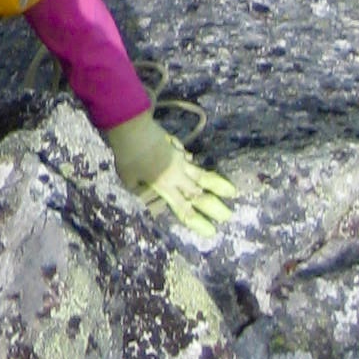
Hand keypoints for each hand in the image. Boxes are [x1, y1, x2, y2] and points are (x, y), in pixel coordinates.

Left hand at [104, 114, 237, 241]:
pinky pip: (188, 158)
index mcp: (165, 186)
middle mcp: (177, 174)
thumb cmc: (128, 156)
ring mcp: (179, 159)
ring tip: (231, 191)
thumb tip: (148, 198)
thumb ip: (141, 191)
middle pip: (198, 191)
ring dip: (215, 184)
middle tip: (228, 216)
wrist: (132, 127)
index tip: (211, 231)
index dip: (196, 220)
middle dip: (213, 205)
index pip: (183, 207)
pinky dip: (192, 163)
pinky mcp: (177, 146)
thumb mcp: (129, 179)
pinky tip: (193, 163)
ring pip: (200, 173)